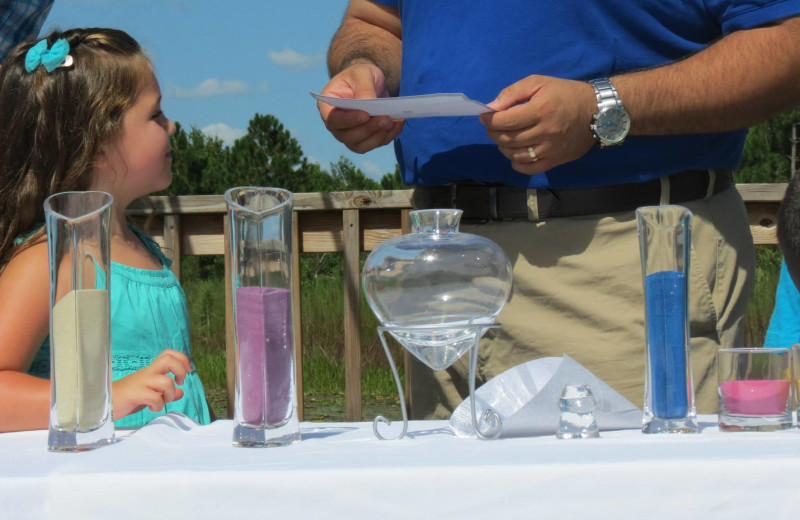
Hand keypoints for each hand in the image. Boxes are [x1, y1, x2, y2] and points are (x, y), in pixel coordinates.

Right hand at [112, 349, 192, 419]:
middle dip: (181, 370)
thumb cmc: (127, 398)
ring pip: (166, 382)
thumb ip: (165, 393)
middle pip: (169, 359)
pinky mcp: (135, 394)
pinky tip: (152, 408)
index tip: (187, 372)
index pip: (168, 354)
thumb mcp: (149, 394)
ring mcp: (141, 383)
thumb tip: (181, 393)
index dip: (182, 359)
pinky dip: (158, 406)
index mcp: (151, 370)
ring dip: (170, 394)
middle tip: (179, 382)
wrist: (104, 403)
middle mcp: (147, 373)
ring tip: (163, 401)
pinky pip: (155, 398)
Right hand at [317, 62, 403, 152]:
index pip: (333, 120)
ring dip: (378, 137)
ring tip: (392, 121)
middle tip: (385, 118)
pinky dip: (387, 136)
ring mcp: (349, 135)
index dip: (348, 121)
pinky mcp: (364, 139)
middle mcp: (336, 125)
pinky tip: (397, 124)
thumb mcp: (361, 74)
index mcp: (328, 107)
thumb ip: (364, 88)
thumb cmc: (360, 75)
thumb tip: (370, 104)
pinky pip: (374, 144)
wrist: (369, 82)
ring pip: (361, 146)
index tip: (365, 115)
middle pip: (348, 136)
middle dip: (368, 129)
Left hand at [480, 75, 597, 174]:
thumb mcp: (540, 83)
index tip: (485, 116)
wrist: (597, 110)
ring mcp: (551, 149)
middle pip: (508, 138)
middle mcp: (545, 132)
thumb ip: (514, 93)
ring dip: (503, 147)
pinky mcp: (556, 160)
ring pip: (516, 155)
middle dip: (493, 132)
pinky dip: (516, 163)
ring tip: (504, 137)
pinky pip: (529, 168)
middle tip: (492, 126)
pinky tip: (515, 153)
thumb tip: (492, 107)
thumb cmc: (566, 93)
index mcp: (541, 110)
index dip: (490, 120)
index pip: (506, 121)